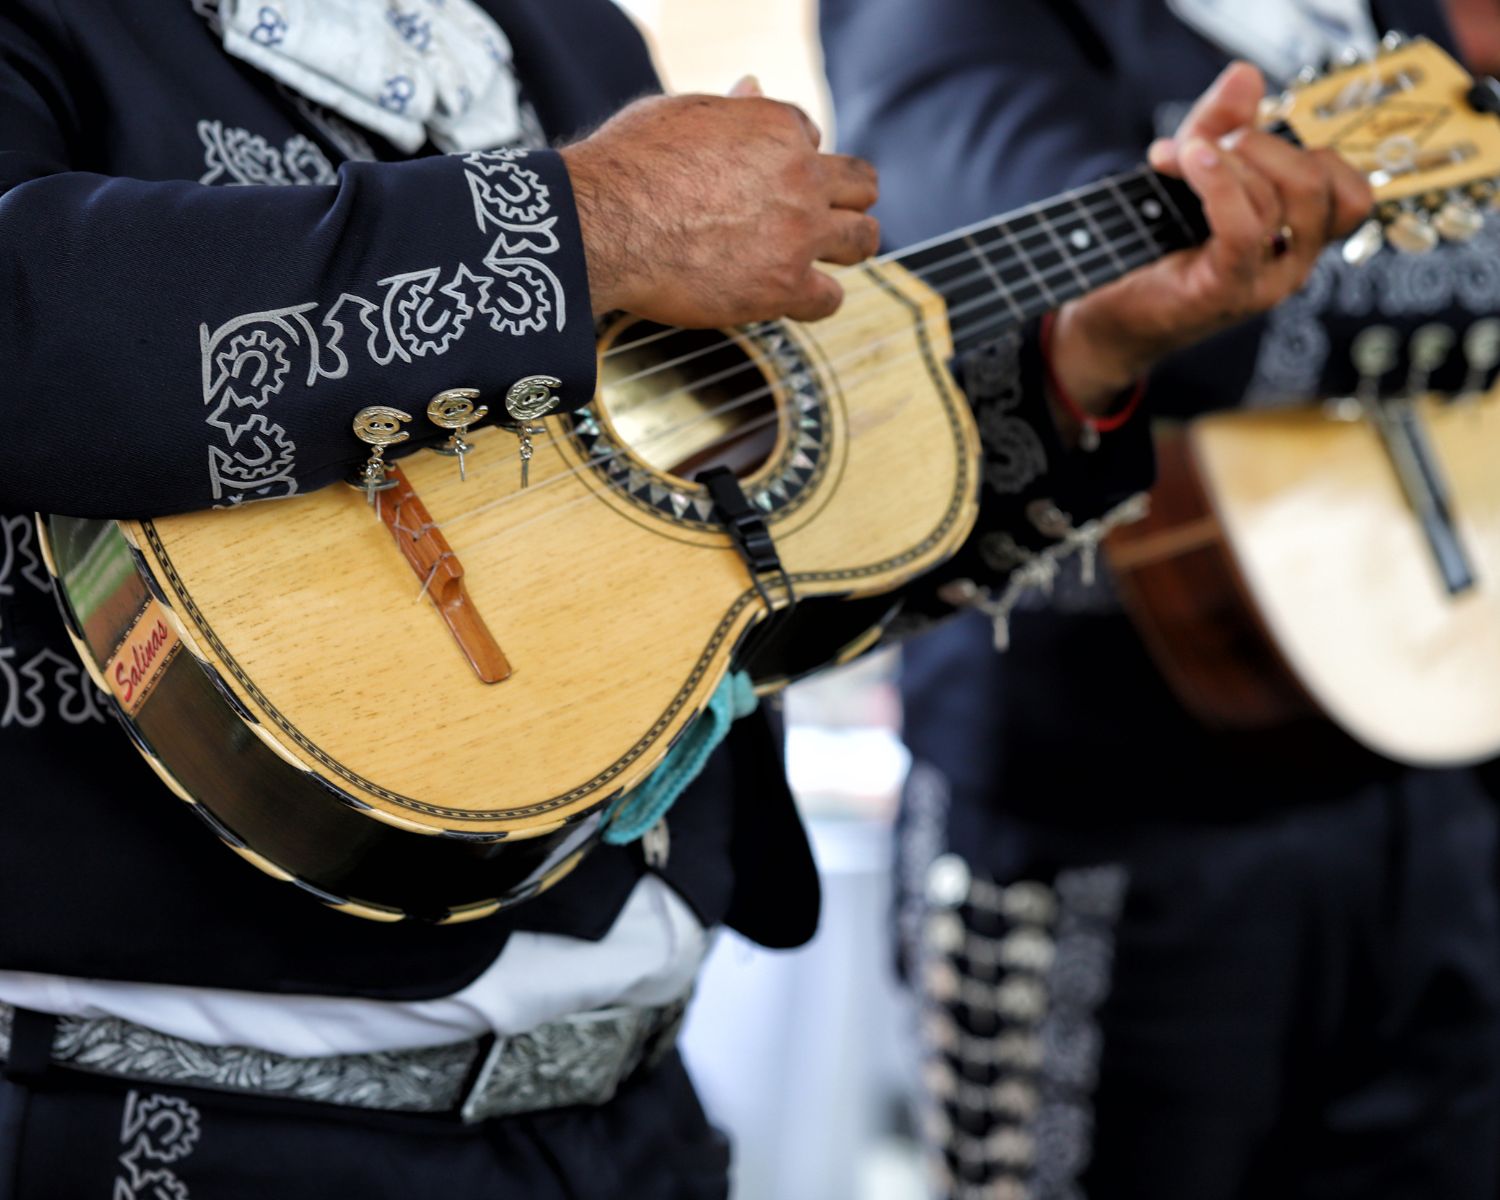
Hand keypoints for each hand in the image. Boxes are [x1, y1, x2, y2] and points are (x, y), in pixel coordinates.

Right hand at [560, 83, 879, 326]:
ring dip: (848, 246)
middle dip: (846, 198)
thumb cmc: (629, 164)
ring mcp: (798, 233)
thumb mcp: (682, 113)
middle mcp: (800, 176)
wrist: (606, 222)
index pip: (811, 137)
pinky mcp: (783, 286)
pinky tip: (793, 297)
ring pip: (862, 239)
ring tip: (824, 257)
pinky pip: (829, 298)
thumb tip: (751, 84)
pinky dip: (816, 298)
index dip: (792, 159)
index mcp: (777, 126)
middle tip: (824, 217)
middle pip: (860, 184)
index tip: (768, 180)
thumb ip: (729, 109)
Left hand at [1050, 62, 1372, 412]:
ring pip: (1281, 201)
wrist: (1113, 309)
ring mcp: (1263, 282)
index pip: (1352, 193)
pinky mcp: (1225, 291)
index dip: (1312, 151)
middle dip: (1265, 145)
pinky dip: (1219, 185)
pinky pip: (1244, 229)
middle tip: (1213, 141)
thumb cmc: (1159, 243)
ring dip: (1228, 160)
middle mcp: (1292, 264)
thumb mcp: (1194, 171)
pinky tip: (1189, 160)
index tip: (1251, 139)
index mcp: (1299, 238)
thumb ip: (1220, 123)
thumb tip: (1245, 74)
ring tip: (1182, 153)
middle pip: (1319, 186)